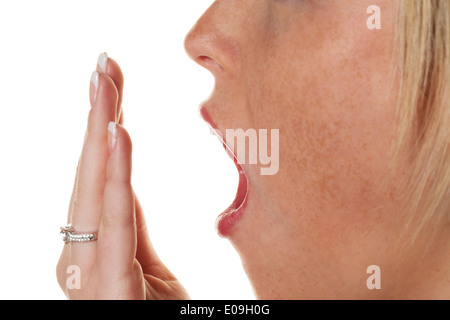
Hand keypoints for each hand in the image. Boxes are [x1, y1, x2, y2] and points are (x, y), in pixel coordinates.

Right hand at [56, 53, 188, 299]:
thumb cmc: (148, 315)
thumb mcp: (145, 263)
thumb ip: (129, 222)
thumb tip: (121, 173)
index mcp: (92, 246)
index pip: (99, 176)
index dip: (101, 126)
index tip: (109, 80)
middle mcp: (80, 253)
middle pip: (91, 173)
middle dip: (96, 114)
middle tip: (103, 64)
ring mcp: (88, 272)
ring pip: (96, 188)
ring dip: (100, 130)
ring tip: (105, 82)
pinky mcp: (107, 289)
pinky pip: (115, 222)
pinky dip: (115, 175)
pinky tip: (116, 134)